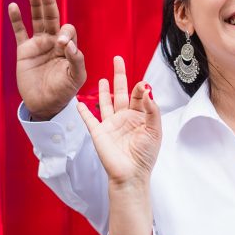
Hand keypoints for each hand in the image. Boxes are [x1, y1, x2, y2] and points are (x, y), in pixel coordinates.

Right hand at [8, 0, 85, 119]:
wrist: (45, 104)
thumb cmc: (64, 92)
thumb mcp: (76, 78)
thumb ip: (76, 60)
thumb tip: (69, 44)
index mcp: (68, 47)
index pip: (68, 31)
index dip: (65, 33)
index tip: (61, 44)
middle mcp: (54, 42)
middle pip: (52, 17)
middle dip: (49, 3)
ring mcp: (39, 45)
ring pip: (37, 20)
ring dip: (36, 5)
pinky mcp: (24, 51)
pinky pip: (20, 32)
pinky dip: (16, 19)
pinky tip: (14, 6)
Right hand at [76, 56, 160, 188]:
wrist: (131, 174)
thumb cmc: (145, 155)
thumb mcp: (155, 131)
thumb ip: (152, 110)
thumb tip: (146, 90)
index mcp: (139, 117)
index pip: (138, 96)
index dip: (140, 88)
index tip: (142, 84)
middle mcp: (125, 118)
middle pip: (121, 92)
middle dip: (120, 76)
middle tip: (118, 59)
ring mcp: (111, 124)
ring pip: (106, 102)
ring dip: (103, 91)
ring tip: (102, 78)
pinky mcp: (99, 132)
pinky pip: (89, 119)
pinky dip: (83, 111)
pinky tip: (79, 103)